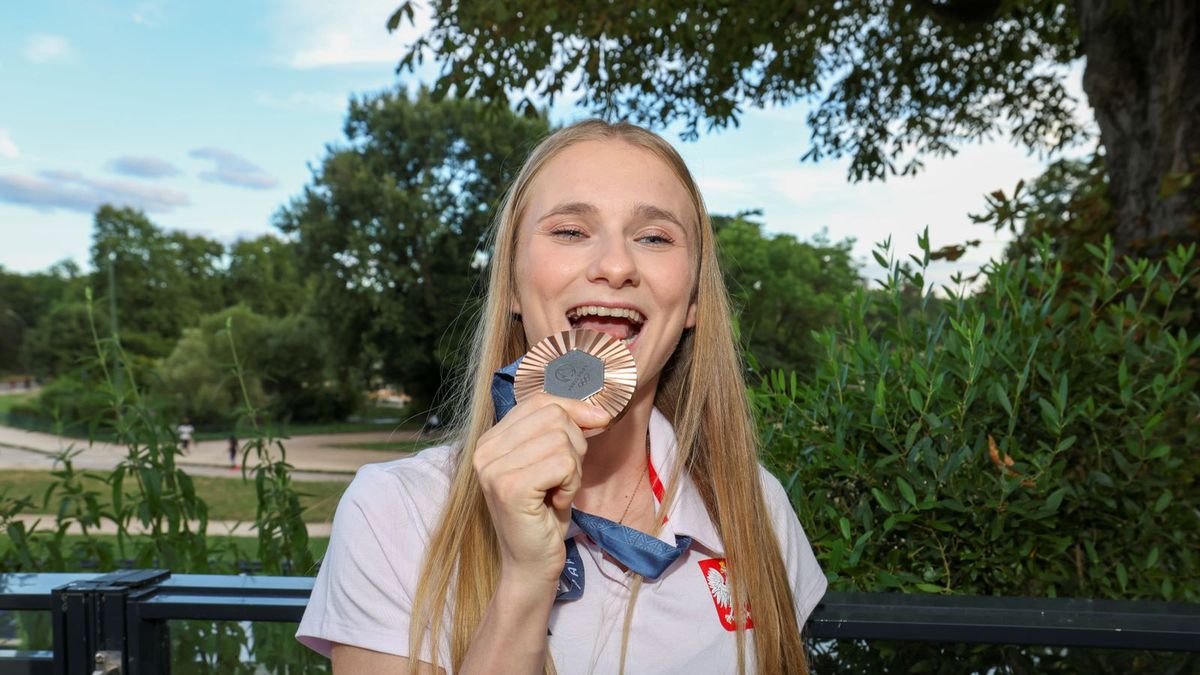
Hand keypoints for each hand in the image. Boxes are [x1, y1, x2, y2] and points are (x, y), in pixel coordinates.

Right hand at [473, 393, 610, 591]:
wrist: (531, 564)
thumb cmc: (544, 514)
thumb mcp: (551, 463)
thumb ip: (559, 431)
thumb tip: (599, 410)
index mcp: (491, 439)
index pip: (540, 400)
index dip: (575, 408)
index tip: (600, 422)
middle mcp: (485, 450)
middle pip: (554, 416)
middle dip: (575, 446)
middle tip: (564, 478)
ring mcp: (494, 468)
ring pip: (562, 439)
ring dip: (574, 470)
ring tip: (558, 492)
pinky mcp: (510, 487)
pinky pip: (563, 464)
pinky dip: (571, 484)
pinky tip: (557, 502)